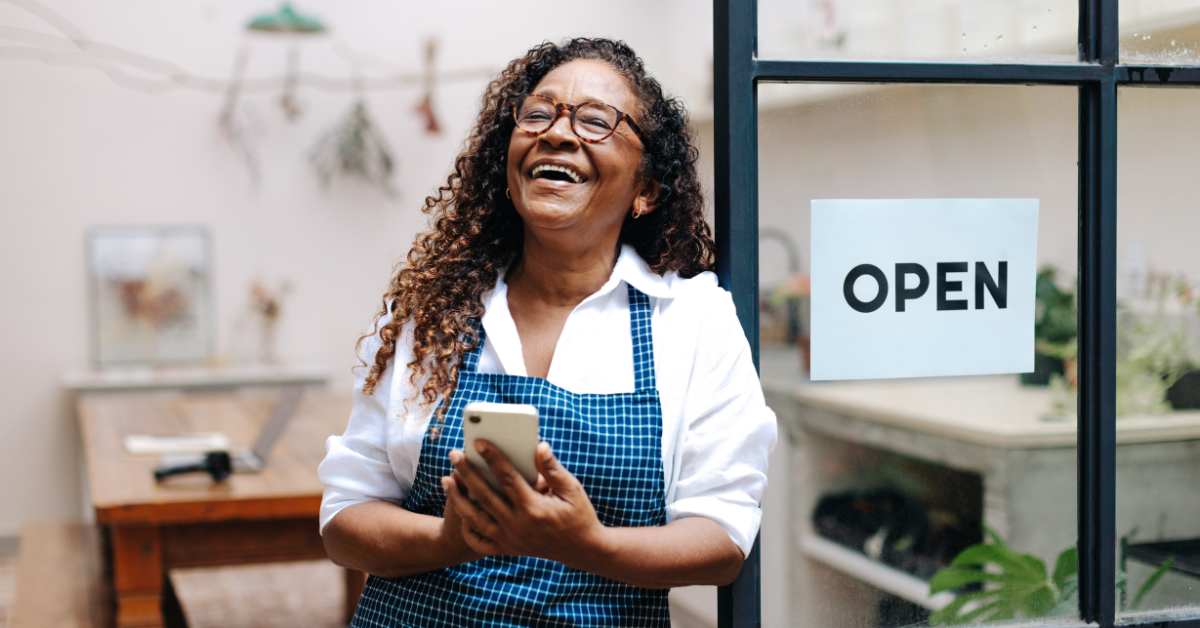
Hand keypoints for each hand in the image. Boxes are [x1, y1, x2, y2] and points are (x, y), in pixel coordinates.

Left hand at [445, 441, 608, 565]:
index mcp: (534, 508)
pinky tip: (459, 511)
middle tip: (454, 454)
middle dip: (467, 472)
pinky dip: (467, 528)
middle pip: (485, 495)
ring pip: (475, 519)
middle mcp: (518, 526)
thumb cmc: (578, 514)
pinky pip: (480, 542)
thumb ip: (553, 468)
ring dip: (457, 498)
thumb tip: (538, 445)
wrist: (581, 550)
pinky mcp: (507, 549)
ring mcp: (510, 540)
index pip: (508, 478)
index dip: (493, 458)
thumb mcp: (572, 489)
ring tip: (446, 479)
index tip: (479, 441)